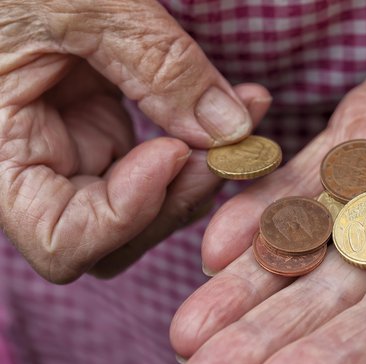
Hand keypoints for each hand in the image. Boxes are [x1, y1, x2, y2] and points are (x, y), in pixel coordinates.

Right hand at [0, 0, 270, 282]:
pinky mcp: (103, 132)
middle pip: (113, 241)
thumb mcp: (82, 4)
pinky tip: (236, 111)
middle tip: (232, 148)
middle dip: (177, 201)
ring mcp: (74, 153)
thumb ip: (156, 64)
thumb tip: (231, 129)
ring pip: (145, 213)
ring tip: (244, 121)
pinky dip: (201, 149)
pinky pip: (160, 169)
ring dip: (200, 179)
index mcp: (1, 150)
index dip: (123, 217)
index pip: (60, 240)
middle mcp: (37, 167)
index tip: (172, 153)